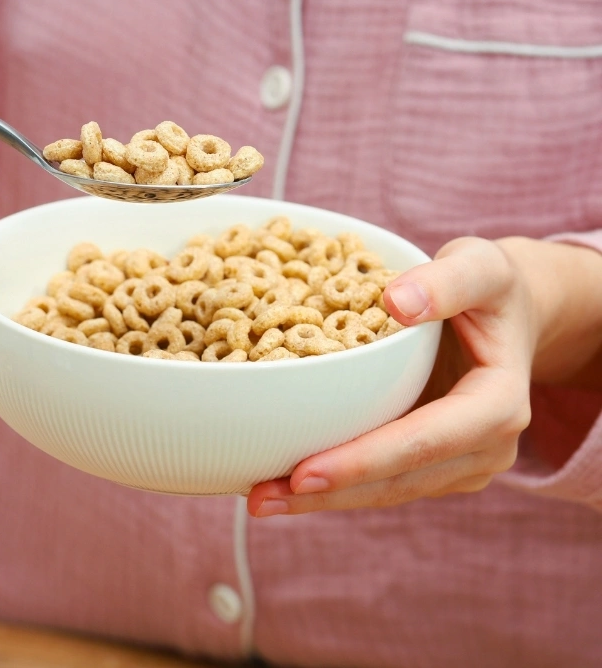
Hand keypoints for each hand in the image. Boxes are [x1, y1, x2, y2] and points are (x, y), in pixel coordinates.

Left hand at [247, 236, 537, 516]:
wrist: (508, 315)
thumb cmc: (489, 288)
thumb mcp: (478, 267)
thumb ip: (446, 281)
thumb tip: (397, 302)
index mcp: (499, 404)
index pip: (425, 440)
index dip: (363, 460)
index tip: (303, 472)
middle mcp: (487, 448)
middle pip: (399, 481)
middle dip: (329, 494)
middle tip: (259, 500)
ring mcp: (462, 465)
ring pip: (387, 492)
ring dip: (323, 500)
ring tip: (259, 499)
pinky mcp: (436, 468)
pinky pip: (382, 482)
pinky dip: (335, 486)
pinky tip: (283, 484)